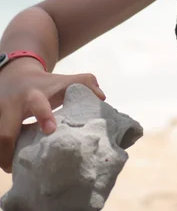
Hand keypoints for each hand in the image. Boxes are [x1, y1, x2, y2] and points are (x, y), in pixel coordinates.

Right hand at [0, 58, 104, 172]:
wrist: (15, 74)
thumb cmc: (44, 84)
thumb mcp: (62, 81)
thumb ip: (84, 84)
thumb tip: (102, 97)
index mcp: (32, 95)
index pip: (37, 104)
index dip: (44, 116)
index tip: (51, 129)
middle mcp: (10, 105)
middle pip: (4, 132)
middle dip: (8, 151)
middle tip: (17, 166)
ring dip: (2, 155)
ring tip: (13, 167)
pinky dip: (0, 152)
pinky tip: (8, 160)